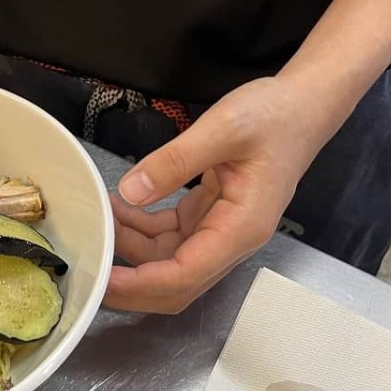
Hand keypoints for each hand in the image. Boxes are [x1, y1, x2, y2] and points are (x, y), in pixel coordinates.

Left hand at [106, 77, 335, 313]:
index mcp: (241, 228)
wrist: (303, 106)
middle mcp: (231, 239)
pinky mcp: (210, 216)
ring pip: (168, 260)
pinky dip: (142, 227)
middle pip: (175, 283)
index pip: (185, 275)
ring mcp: (220, 230)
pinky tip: (121, 205)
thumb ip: (175, 161)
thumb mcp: (223, 127)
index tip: (103, 279)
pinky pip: (170, 236)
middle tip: (88, 262)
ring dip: (130, 246)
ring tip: (100, 214)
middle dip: (130, 281)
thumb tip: (130, 191)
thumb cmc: (274, 115)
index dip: (140, 284)